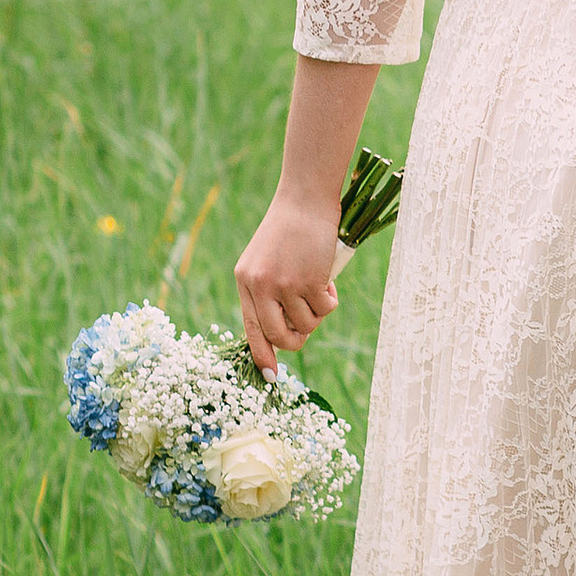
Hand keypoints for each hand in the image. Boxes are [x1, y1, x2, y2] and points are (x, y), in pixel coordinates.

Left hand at [236, 186, 341, 373]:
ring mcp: (283, 285)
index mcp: (245, 282)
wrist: (306, 199)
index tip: (270, 377)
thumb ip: (267, 290)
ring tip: (318, 287)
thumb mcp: (266, 258)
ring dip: (317, 312)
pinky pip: (324, 309)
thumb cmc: (290, 227)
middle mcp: (259, 286)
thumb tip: (283, 331)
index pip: (250, 328)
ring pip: (306, 323)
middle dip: (298, 339)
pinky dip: (331, 299)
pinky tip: (327, 279)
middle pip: (279, 336)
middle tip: (308, 325)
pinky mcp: (308, 281)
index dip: (261, 355)